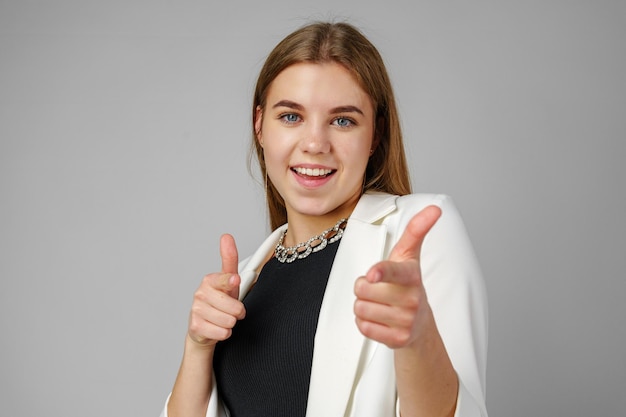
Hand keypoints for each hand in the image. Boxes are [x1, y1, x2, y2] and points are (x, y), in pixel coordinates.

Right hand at [187, 234, 245, 347]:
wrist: (204, 328)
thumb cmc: (220, 302)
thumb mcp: (229, 281)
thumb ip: (229, 259)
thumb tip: (226, 236)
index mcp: (210, 280)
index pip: (223, 279)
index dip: (230, 281)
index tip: (235, 279)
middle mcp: (200, 293)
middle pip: (233, 306)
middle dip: (238, 311)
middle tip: (233, 310)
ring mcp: (196, 310)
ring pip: (229, 320)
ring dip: (231, 322)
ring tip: (225, 319)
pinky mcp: (195, 327)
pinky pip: (222, 332)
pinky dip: (225, 333)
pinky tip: (218, 328)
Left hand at [354, 205, 440, 348]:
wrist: (419, 322)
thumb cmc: (407, 282)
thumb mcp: (408, 255)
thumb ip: (416, 230)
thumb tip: (434, 208)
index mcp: (412, 275)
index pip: (393, 271)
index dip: (380, 272)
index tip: (371, 275)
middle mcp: (412, 299)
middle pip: (363, 290)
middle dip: (362, 288)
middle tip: (376, 288)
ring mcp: (406, 320)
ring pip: (360, 309)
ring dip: (363, 305)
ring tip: (378, 303)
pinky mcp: (398, 339)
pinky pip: (363, 327)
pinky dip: (365, 323)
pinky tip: (378, 319)